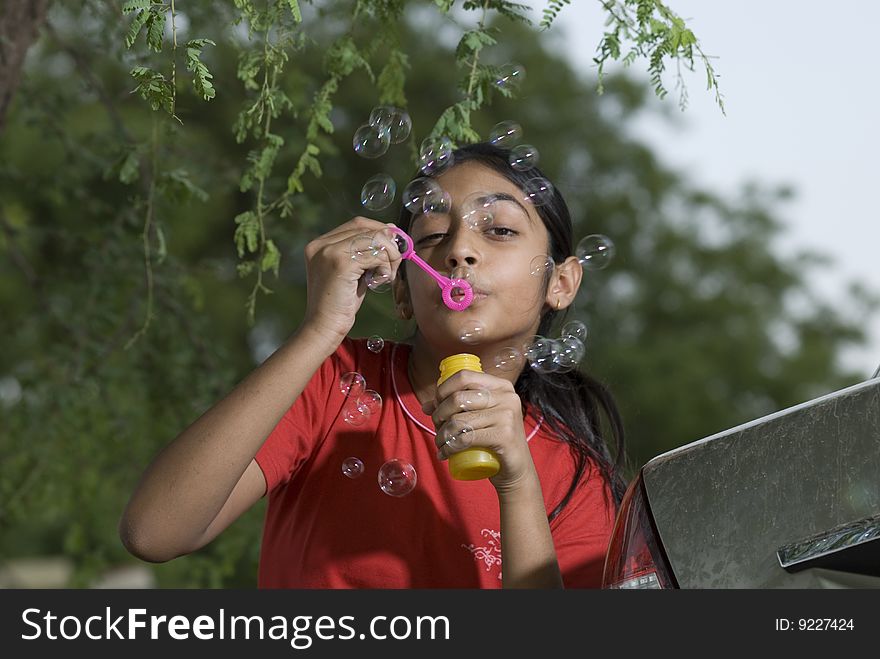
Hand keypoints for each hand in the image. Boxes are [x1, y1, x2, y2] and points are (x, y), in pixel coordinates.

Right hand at [301, 217, 401, 342]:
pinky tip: (379, 281)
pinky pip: (376, 255)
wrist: (324, 327)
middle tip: (395, 263)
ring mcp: (329, 252)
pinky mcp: (341, 263)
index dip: (380, 231)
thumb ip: (365, 253)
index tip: (395, 244)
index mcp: (320, 244)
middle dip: (388, 243)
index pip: (357, 224)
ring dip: (389, 257)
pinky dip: (384, 267)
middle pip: (366, 228)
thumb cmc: (339, 304)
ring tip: (386, 276)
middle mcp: (321, 244)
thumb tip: (390, 232)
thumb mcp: (352, 272)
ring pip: (374, 240)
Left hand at [422, 369, 537, 493]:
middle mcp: (506, 397)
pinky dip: (449, 447)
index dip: (443, 389)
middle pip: (458, 398)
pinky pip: (466, 439)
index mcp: (500, 386)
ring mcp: (507, 416)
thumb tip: (427, 406)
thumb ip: (458, 407)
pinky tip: (444, 453)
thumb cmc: (495, 440)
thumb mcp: (480, 418)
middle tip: (436, 428)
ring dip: (442, 435)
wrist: (517, 469)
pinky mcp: (504, 436)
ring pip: (459, 420)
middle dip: (439, 414)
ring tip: (440, 443)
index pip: (464, 376)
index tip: (436, 405)